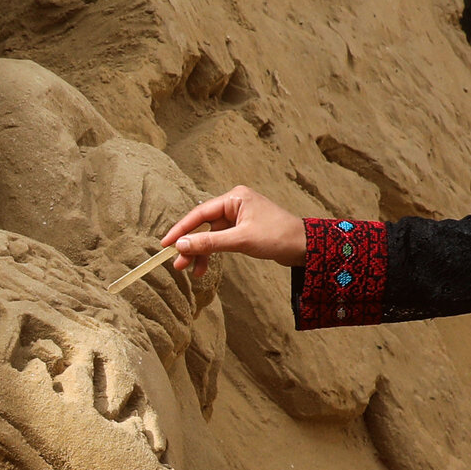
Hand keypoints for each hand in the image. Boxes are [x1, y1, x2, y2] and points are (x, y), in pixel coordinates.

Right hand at [158, 184, 309, 272]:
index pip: (200, 213)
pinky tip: (205, 267)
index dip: (181, 229)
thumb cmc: (277, 237)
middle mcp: (234, 204)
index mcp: (234, 198)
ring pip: (210, 236)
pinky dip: (212, 253)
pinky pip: (220, 241)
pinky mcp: (242, 229)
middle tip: (178, 264)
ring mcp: (238, 217)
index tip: (165, 244)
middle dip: (190, 245)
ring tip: (193, 271)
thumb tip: (181, 245)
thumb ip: (210, 242)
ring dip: (200, 253)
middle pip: (203, 225)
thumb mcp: (241, 240)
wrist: (304, 246)